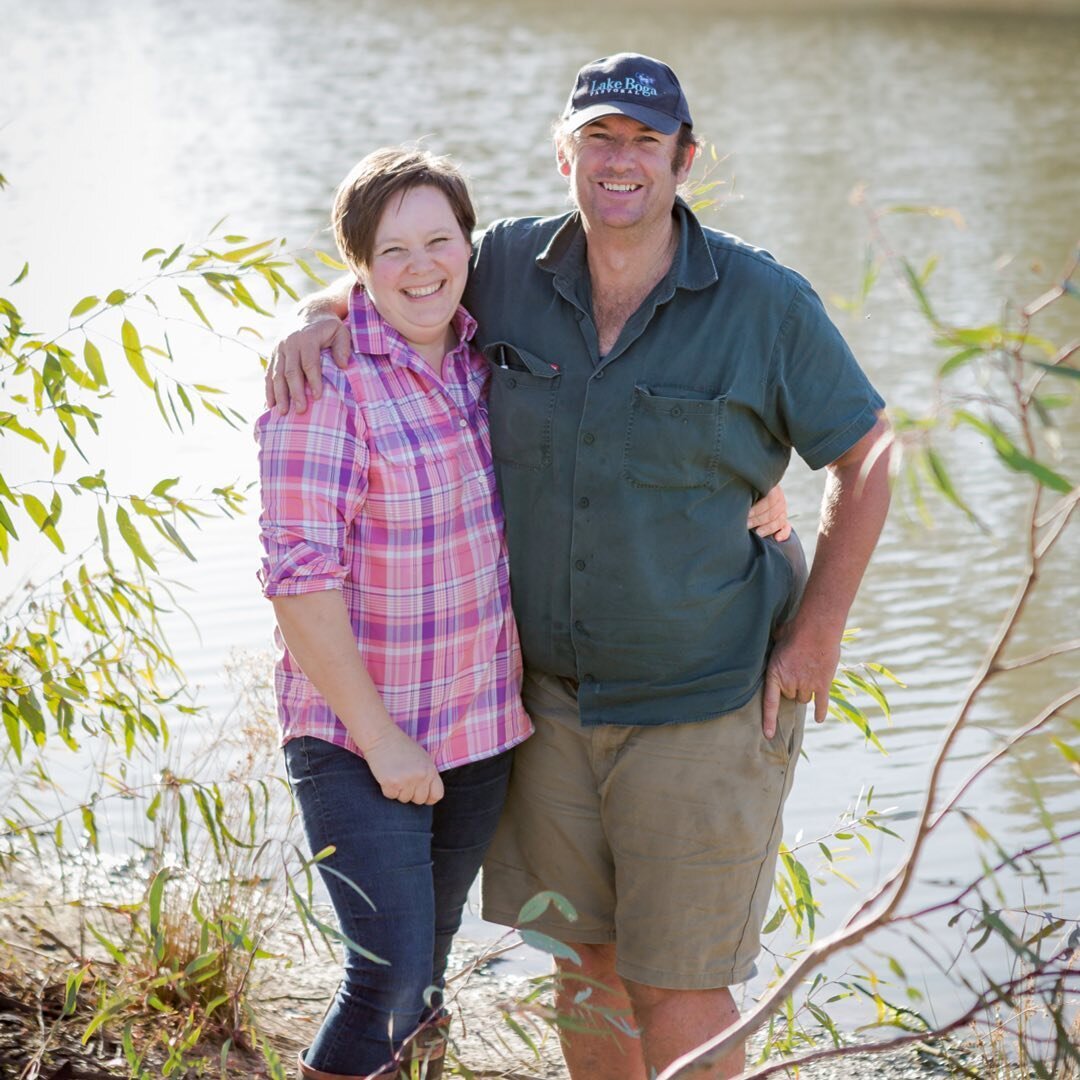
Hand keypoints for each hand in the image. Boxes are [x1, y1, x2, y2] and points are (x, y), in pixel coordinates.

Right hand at [265, 316, 351, 414]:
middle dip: (295, 392)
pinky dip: (269, 390)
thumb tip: (343, 365)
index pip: (309, 363)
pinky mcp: (273, 355)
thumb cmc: (328, 327)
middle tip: (301, 410)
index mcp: (307, 338)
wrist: (307, 313)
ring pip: (276, 375)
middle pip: (290, 371)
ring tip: (283, 412)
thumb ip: (343, 347)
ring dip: (279, 395)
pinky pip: (269, 374)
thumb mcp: (340, 331)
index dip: (313, 380)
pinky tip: (270, 405)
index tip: (318, 397)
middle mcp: (289, 343)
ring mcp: (279, 349)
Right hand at [363, 726, 444, 804]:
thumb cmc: (402, 747)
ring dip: (399, 791)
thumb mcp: (422, 758)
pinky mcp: (391, 783)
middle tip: (403, 780)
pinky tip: (387, 776)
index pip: (437, 795)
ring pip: (404, 799)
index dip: (429, 797)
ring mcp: (406, 780)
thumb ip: (428, 775)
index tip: (421, 793)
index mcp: (430, 769)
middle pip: (420, 800)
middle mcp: (421, 776)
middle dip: (411, 793)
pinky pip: (391, 796)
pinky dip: (387, 789)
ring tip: (395, 775)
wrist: (382, 737)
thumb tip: (428, 795)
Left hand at [748, 485, 790, 540]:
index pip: (770, 499)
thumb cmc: (748, 494)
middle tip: (747, 524)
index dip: (758, 508)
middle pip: (773, 511)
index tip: (747, 514)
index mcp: (772, 489)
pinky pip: (787, 528)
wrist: (751, 498)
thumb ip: (748, 494)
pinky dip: (783, 534)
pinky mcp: (783, 521)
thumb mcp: (749, 490)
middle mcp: (779, 499)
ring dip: (768, 528)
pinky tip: (777, 538)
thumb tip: (738, 500)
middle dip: (759, 519)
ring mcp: (782, 511)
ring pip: (779, 520)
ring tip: (757, 533)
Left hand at [762, 619, 839, 738]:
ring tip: (809, 673)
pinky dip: (821, 711)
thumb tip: (774, 641)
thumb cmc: (795, 630)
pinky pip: (821, 703)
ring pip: (804, 698)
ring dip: (806, 691)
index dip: (769, 720)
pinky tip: (819, 719)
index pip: (769, 703)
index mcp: (775, 674)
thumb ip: (776, 649)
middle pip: (790, 696)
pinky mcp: (823, 684)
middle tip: (798, 671)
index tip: (768, 735)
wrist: (817, 628)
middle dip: (792, 688)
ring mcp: (807, 685)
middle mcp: (790, 683)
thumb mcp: (777, 640)